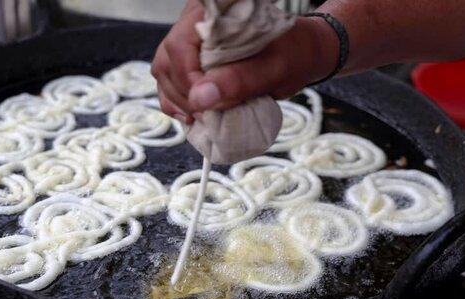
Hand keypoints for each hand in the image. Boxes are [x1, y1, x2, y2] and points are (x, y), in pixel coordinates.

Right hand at [152, 1, 339, 122]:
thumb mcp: (274, 69)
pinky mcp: (190, 56)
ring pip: (163, 70)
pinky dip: (175, 100)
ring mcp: (190, 38)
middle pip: (167, 60)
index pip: (180, 47)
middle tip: (207, 116)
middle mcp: (196, 20)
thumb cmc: (293, 55)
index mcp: (215, 13)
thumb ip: (239, 81)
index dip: (188, 82)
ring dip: (178, 100)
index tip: (207, 108)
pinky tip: (191, 115)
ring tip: (201, 118)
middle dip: (183, 95)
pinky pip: (168, 77)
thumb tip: (200, 99)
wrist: (301, 51)